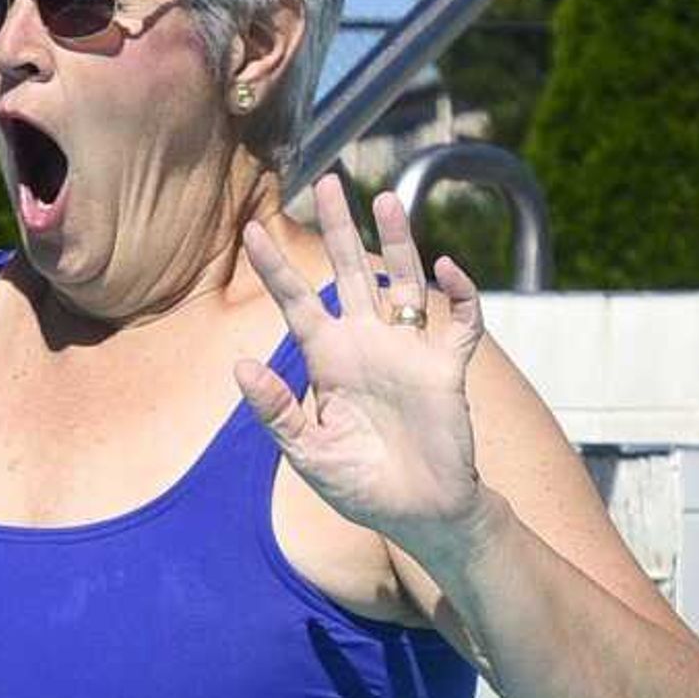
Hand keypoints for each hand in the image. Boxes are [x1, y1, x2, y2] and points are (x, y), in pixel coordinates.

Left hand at [237, 174, 488, 559]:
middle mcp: (367, 345)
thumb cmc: (360, 486)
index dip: (276, 268)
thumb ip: (275, 412)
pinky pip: (458, 322)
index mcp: (328, 361)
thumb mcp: (307, 453)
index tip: (251, 230)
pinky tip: (446, 267)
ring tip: (384, 199)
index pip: (297, 303)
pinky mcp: (445, 369)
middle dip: (338, 229)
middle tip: (327, 183)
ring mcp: (408, 352)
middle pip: (351, 274)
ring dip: (396, 242)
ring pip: (403, 282)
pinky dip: (458, 294)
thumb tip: (239, 365)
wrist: (416, 514)